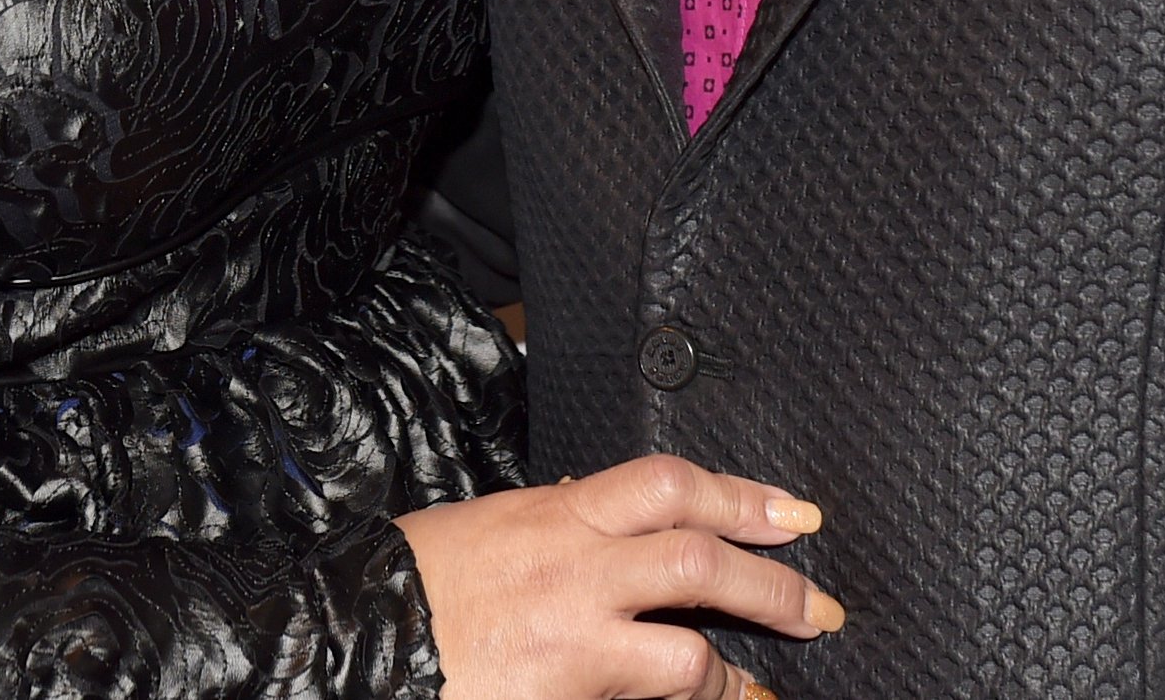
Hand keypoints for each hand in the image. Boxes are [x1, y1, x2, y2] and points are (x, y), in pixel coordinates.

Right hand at [399, 453, 841, 699]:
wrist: (343, 643)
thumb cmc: (407, 586)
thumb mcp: (484, 525)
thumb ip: (550, 518)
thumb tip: (593, 506)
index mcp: (552, 513)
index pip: (668, 486)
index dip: (743, 496)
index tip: (793, 514)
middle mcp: (571, 567)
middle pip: (700, 558)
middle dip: (774, 583)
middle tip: (821, 606)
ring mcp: (571, 639)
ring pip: (688, 652)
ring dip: (737, 675)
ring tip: (763, 687)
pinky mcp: (564, 695)